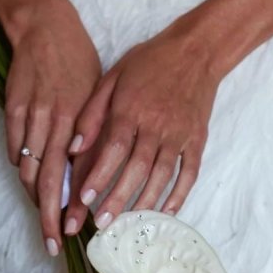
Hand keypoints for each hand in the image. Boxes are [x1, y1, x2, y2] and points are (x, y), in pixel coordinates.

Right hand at [3, 0, 101, 254]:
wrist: (46, 26)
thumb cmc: (80, 61)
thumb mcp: (99, 96)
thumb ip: (95, 134)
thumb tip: (92, 172)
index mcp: (81, 122)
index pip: (76, 176)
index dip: (71, 207)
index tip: (72, 233)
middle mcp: (56, 124)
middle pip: (48, 182)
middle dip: (49, 217)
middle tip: (51, 243)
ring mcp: (31, 117)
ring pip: (29, 168)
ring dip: (34, 196)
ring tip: (43, 216)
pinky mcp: (12, 108)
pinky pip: (14, 147)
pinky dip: (20, 165)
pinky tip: (28, 178)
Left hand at [62, 21, 219, 236]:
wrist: (196, 50)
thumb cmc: (149, 62)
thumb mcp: (113, 77)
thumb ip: (92, 112)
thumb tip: (74, 147)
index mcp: (132, 108)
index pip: (114, 148)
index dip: (99, 175)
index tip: (84, 199)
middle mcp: (157, 125)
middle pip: (137, 168)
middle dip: (119, 197)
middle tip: (103, 222)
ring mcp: (180, 134)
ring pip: (162, 175)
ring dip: (145, 201)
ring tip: (129, 223)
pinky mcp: (197, 140)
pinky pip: (189, 173)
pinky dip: (179, 194)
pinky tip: (167, 212)